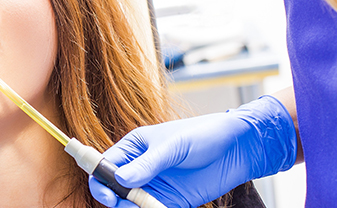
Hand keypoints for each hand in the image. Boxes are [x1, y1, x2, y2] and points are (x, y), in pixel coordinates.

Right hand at [88, 96, 296, 207]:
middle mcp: (140, 168)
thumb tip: (120, 180)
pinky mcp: (172, 201)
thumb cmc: (203, 135)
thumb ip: (147, 164)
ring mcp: (155, 186)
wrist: (237, 148)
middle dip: (112, 198)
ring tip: (142, 207)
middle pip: (113, 188)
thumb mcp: (173, 147)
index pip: (105, 164)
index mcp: (133, 148)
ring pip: (131, 203)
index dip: (99, 177)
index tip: (104, 190)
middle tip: (119, 203)